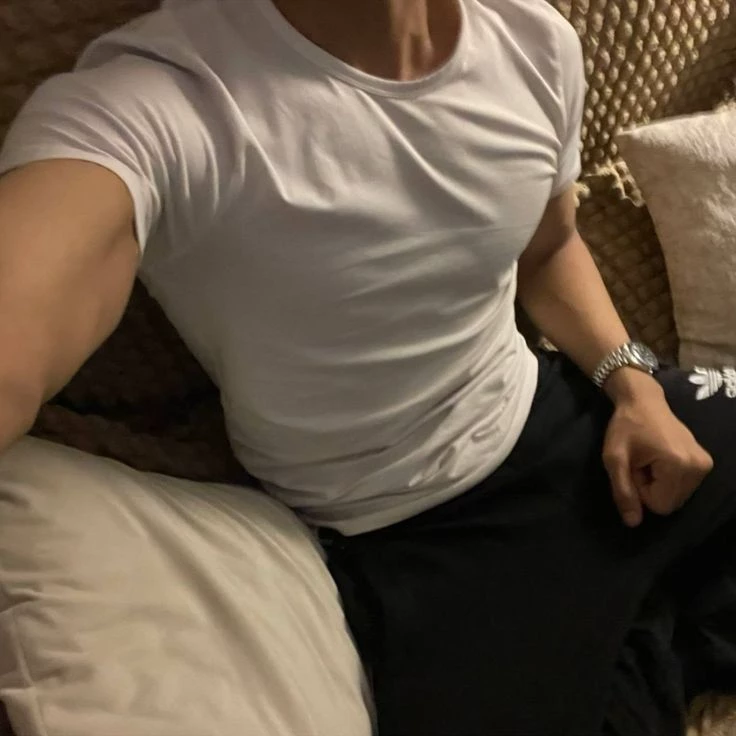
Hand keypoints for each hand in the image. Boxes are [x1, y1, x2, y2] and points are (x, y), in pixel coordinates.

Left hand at [602, 390, 713, 527]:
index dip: (641, 491)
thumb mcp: (614, 459)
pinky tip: (659, 459)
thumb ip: (623, 492)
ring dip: (658, 484)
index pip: (660, 506)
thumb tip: (633, 524)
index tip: (635, 467)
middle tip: (641, 463)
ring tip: (649, 460)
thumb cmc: (625, 427)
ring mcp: (705, 465)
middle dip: (651, 489)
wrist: (643, 400)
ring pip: (676, 497)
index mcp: (679, 465)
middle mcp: (699, 467)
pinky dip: (668, 479)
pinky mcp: (705, 463)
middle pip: (671, 503)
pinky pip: (683, 488)